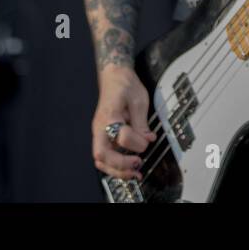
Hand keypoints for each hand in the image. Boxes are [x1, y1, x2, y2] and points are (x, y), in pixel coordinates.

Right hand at [91, 65, 156, 181]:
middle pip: (102, 155)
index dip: (136, 141)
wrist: (114, 76)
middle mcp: (100, 127)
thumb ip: (142, 122)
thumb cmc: (125, 85)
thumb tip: (148, 140)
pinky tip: (129, 168)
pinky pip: (105, 156)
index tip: (148, 140)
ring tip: (134, 174)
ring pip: (101, 160)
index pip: (121, 136)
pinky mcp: (104, 136)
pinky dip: (115, 165)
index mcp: (109, 116)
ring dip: (117, 170)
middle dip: (120, 165)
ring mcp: (100, 133)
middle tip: (138, 165)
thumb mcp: (139, 100)